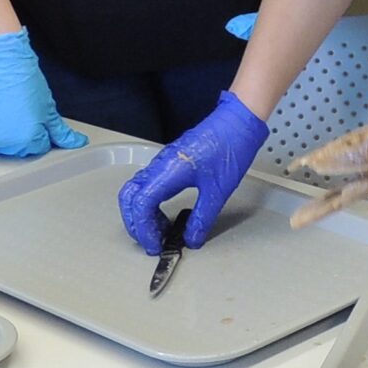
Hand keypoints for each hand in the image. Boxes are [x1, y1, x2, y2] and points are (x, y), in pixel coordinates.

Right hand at [0, 28, 87, 158]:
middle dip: (20, 135)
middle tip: (16, 111)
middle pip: (18, 149)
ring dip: (0, 135)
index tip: (32, 116)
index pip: (38, 147)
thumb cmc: (21, 78)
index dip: (38, 130)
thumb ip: (61, 131)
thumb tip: (76, 142)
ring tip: (2, 112)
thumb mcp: (48, 106)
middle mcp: (8, 143)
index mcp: (30, 138)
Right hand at [118, 92, 269, 254]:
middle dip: (135, 223)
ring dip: (141, 214)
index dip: (144, 230)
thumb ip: (202, 218)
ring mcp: (162, 162)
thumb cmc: (230, 147)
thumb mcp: (218, 191)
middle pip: (129, 197)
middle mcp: (160, 165)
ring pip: (136, 190)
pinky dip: (148, 203)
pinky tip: (164, 214)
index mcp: (168, 171)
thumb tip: (191, 238)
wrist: (238, 121)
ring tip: (159, 231)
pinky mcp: (169, 161)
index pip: (141, 205)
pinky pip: (147, 184)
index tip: (156, 245)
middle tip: (151, 241)